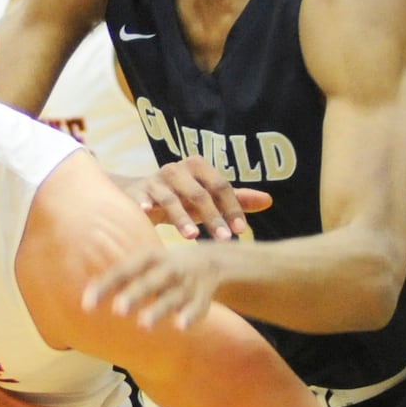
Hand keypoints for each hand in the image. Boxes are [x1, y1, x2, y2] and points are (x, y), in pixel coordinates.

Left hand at [82, 234, 225, 330]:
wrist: (214, 259)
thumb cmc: (165, 266)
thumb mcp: (144, 264)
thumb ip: (118, 277)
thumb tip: (83, 292)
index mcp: (149, 257)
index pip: (123, 270)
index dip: (105, 286)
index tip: (86, 304)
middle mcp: (168, 267)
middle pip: (149, 281)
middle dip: (134, 294)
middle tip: (117, 310)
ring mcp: (187, 281)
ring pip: (172, 296)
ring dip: (158, 309)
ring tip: (143, 325)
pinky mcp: (203, 294)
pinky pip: (198, 305)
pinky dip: (190, 315)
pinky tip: (180, 327)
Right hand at [126, 155, 271, 240]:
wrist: (138, 198)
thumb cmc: (180, 200)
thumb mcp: (208, 199)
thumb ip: (236, 200)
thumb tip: (269, 200)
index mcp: (197, 167)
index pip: (220, 186)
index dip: (232, 208)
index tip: (242, 231)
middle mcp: (176, 169)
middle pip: (199, 193)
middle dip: (213, 217)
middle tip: (225, 240)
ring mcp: (154, 180)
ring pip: (171, 198)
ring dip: (182, 218)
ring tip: (193, 237)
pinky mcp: (136, 192)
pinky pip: (140, 198)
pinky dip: (143, 203)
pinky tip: (146, 213)